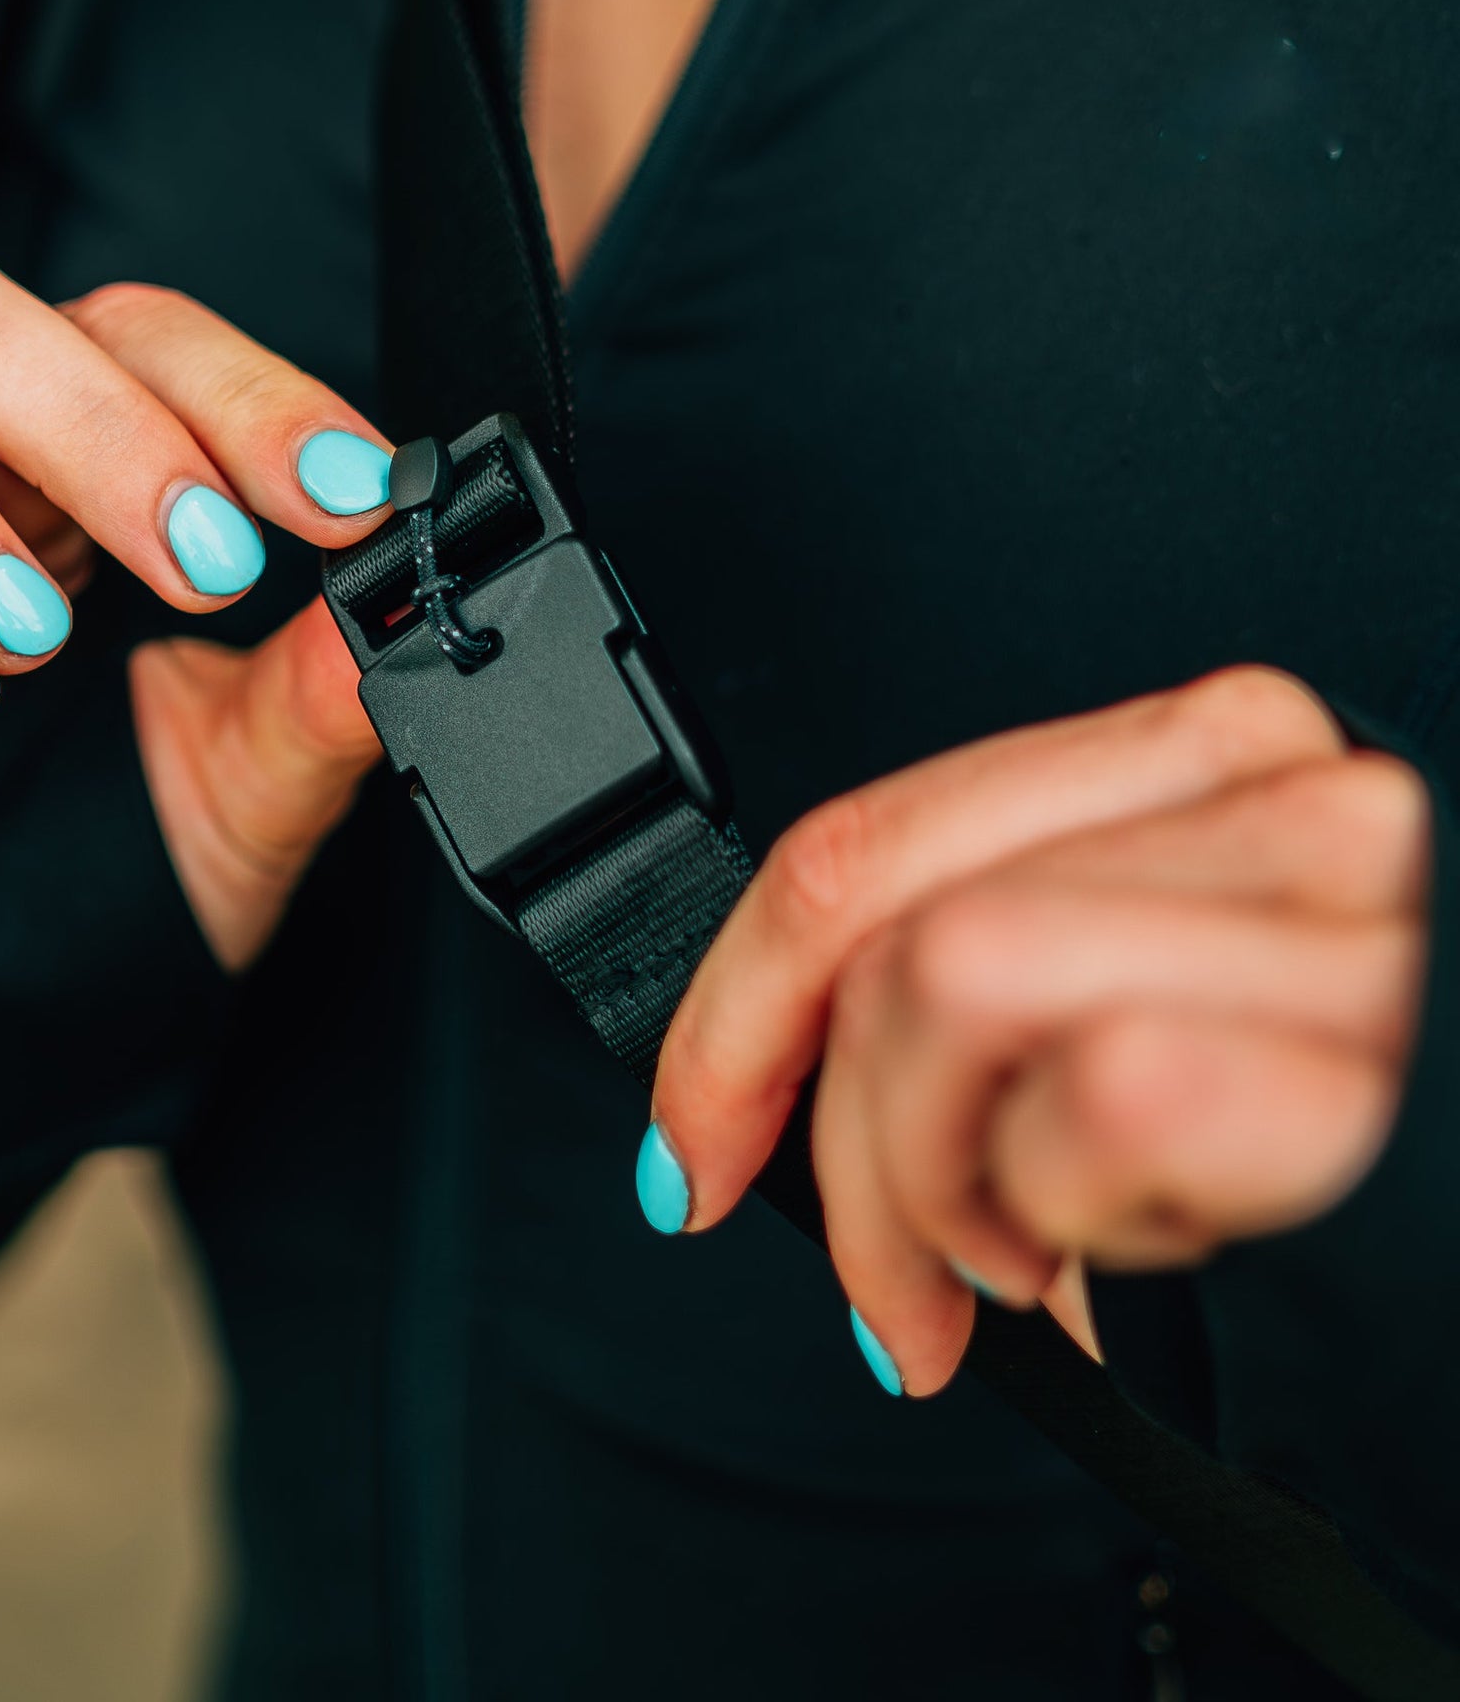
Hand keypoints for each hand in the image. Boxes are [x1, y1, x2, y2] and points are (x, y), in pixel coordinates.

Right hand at [0, 241, 391, 969]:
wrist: (2, 1043)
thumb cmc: (115, 872)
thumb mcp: (245, 782)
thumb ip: (313, 694)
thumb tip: (407, 606)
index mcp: (51, 467)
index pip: (123, 334)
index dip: (240, 390)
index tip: (347, 495)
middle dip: (82, 416)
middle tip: (208, 563)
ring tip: (36, 641)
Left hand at [647, 669, 1430, 1394]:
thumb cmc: (1328, 1157)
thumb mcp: (1132, 1024)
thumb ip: (970, 987)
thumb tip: (760, 1081)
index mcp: (1199, 761)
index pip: (866, 839)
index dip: (732, 1008)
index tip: (693, 1145)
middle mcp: (1281, 792)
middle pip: (880, 920)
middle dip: (833, 1143)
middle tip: (891, 1289)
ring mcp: (1335, 901)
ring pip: (944, 991)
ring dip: (947, 1193)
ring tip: (1045, 1263)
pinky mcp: (1356, 1037)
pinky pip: (1091, 1099)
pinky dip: (1086, 1219)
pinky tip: (1166, 1248)